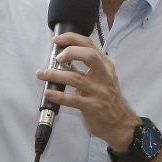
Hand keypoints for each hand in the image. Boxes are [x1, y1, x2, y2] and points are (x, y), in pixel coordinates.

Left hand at [37, 32, 138, 149]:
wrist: (119, 123)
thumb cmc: (108, 99)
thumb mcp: (101, 79)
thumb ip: (85, 69)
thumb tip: (63, 61)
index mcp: (106, 66)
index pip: (90, 45)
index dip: (72, 39)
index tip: (57, 40)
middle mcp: (104, 76)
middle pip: (89, 56)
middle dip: (70, 52)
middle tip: (56, 57)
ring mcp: (99, 91)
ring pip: (75, 78)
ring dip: (55, 75)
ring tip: (41, 74)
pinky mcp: (93, 106)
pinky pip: (73, 100)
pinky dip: (58, 95)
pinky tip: (49, 92)